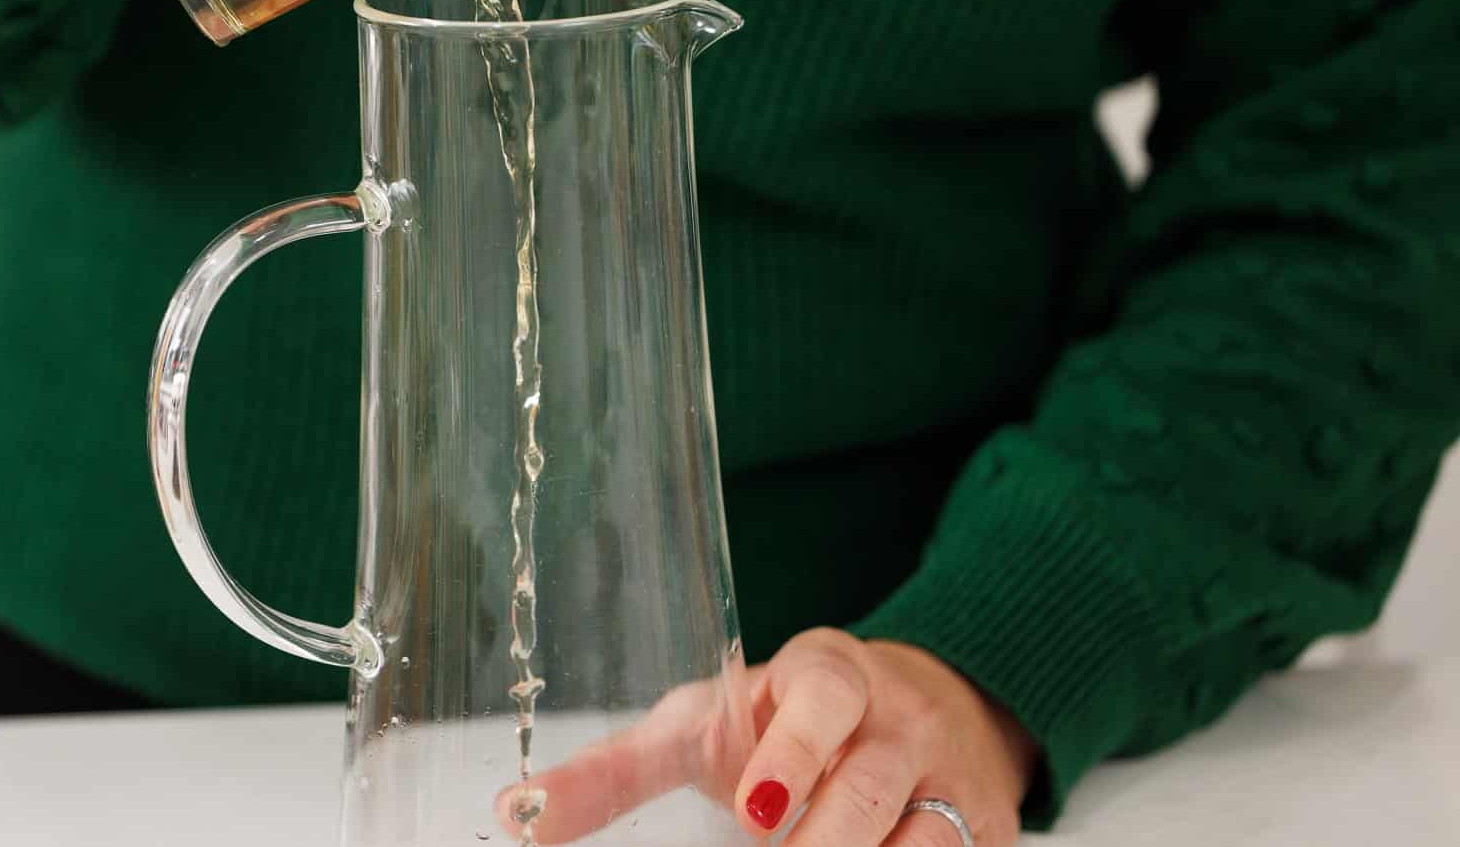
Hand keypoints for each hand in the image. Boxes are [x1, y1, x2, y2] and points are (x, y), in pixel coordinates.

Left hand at [505, 629, 1036, 844]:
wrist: (930, 704)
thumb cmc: (785, 721)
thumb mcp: (702, 727)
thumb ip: (613, 772)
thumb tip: (513, 815)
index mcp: (829, 674)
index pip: (821, 700)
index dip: (790, 753)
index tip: (753, 807)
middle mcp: (900, 722)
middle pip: (864, 793)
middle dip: (818, 843)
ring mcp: (953, 782)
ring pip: (922, 844)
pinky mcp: (989, 834)